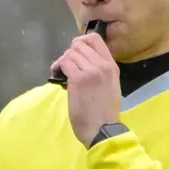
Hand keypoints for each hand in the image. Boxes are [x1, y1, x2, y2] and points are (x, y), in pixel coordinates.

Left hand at [52, 31, 121, 145]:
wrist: (102, 129)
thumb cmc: (104, 112)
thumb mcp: (109, 86)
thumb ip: (99, 71)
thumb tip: (81, 61)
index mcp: (111, 66)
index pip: (96, 39)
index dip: (82, 41)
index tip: (75, 52)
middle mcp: (102, 65)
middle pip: (79, 45)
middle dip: (70, 53)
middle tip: (67, 66)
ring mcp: (90, 71)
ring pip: (70, 53)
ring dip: (63, 61)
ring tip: (62, 72)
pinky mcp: (78, 79)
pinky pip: (63, 62)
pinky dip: (57, 67)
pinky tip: (57, 75)